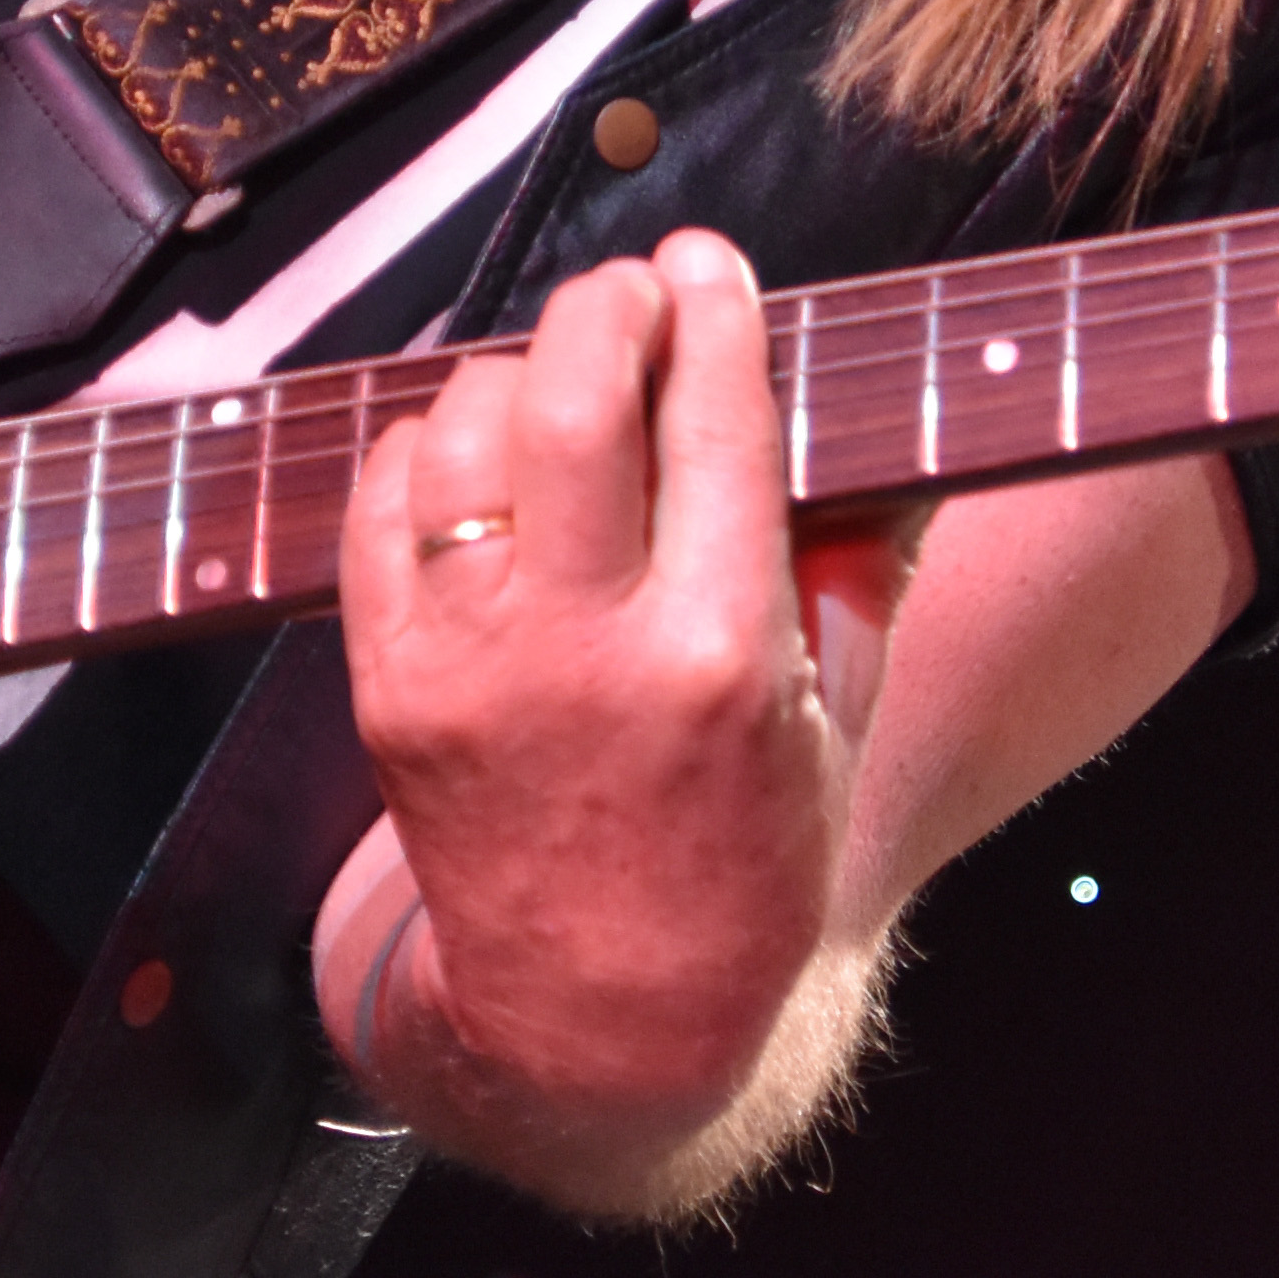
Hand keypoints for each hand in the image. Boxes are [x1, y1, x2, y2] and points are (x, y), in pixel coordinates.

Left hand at [337, 232, 921, 1189]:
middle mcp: (589, 649)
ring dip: (511, 373)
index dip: (714, 312)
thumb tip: (898, 422)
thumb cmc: (742, 861)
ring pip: (462, 435)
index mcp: (723, 654)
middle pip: (573, 396)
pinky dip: (423, 449)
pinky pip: (380, 506)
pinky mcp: (388, 687)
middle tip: (632, 294)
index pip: (717, 420)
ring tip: (556, 380)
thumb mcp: (837, 720)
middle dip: (606, 307)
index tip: (711, 259)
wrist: (599, 1018)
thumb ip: (863, 560)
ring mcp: (473, 666)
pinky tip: (475, 453)